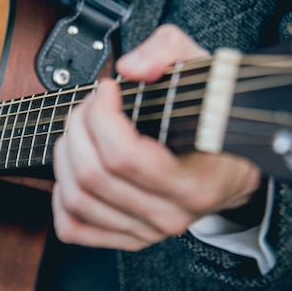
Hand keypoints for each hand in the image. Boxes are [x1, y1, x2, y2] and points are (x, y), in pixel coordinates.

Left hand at [51, 24, 260, 250]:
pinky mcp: (127, 237)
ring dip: (65, 155)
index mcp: (193, 182)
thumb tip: (130, 69)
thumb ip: (167, 53)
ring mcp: (146, 230)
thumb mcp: (202, 71)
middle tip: (90, 105)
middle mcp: (168, 214)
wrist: (231, 170)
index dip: (101, 115)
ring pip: (77, 199)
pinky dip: (60, 198)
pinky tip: (71, 171)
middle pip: (93, 175)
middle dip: (79, 127)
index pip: (124, 155)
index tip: (107, 90)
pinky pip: (74, 227)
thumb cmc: (213, 122)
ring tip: (79, 130)